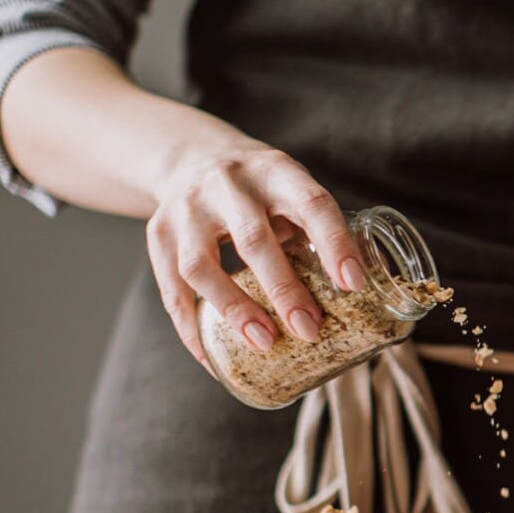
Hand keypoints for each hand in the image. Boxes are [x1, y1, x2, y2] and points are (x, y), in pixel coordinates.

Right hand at [145, 141, 366, 365]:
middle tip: (309, 329)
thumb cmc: (260, 188)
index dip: (334, 243)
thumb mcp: (291, 189)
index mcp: (275, 171)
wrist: (192, 156)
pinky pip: (170, 288)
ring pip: (199, 265)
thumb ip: (316, 230)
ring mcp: (186, 209)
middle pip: (253, 240)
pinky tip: (212, 356)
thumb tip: (356, 295)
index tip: (353, 285)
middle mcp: (227, 184)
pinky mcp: (157, 233)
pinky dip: (190, 328)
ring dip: (233, 309)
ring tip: (264, 343)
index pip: (311, 204)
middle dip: (283, 289)